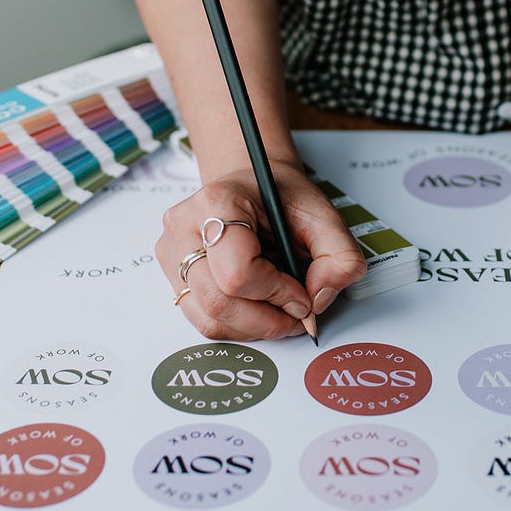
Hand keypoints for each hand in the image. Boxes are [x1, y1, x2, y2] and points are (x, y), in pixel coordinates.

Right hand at [159, 162, 367, 339]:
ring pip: (208, 318)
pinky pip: (202, 319)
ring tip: (280, 311)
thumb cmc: (278, 195)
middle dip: (267, 320)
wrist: (250, 183)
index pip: (238, 273)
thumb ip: (338, 255)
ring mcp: (172, 252)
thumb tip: (319, 300)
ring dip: (253, 327)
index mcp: (217, 202)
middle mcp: (184, 227)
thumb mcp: (323, 214)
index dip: (277, 294)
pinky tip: (258, 308)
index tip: (303, 295)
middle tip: (297, 314)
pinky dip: (237, 325)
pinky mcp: (172, 274)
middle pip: (219, 302)